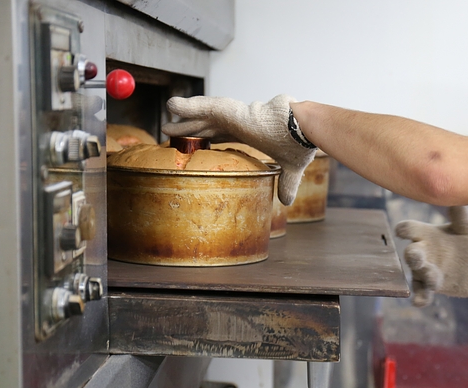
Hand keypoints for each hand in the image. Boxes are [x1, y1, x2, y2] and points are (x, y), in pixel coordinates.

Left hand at [161, 94, 316, 204]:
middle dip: (190, 129)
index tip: (196, 143)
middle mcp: (238, 122)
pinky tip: (172, 105)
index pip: (222, 135)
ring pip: (201, 116)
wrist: (301, 130)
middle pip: (207, 126)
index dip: (208, 138)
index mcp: (249, 132)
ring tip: (166, 121)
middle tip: (171, 132)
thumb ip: (287, 184)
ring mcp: (232, 115)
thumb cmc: (298, 145)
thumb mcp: (291, 169)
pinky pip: (203, 107)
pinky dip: (186, 106)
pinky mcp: (229, 110)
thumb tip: (288, 202)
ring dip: (184, 119)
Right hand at [395, 206, 467, 306]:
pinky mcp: (430, 286)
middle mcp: (422, 251)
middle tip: (414, 254)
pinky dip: (420, 297)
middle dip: (412, 255)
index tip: (402, 231)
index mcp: (426, 234)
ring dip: (424, 274)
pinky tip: (418, 302)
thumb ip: (462, 214)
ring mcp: (425, 270)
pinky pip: (422, 292)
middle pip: (411, 253)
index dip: (405, 229)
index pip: (410, 229)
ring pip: (418, 273)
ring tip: (433, 276)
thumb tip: (457, 196)